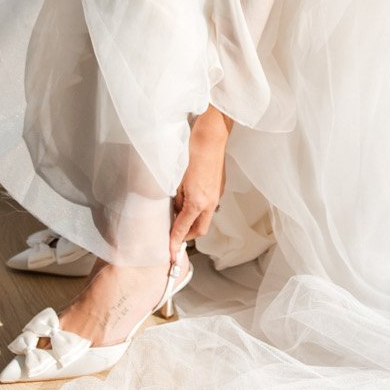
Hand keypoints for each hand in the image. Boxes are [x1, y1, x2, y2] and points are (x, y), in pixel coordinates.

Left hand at [169, 108, 230, 263]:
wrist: (210, 136)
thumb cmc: (190, 152)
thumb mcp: (176, 179)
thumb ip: (176, 199)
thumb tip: (175, 210)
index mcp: (197, 202)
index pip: (183, 228)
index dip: (174, 242)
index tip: (170, 253)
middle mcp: (210, 202)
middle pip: (199, 230)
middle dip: (187, 235)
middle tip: (174, 236)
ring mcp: (217, 195)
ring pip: (204, 218)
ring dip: (192, 221)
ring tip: (178, 214)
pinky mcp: (219, 187)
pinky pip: (208, 206)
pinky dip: (198, 209)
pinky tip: (187, 199)